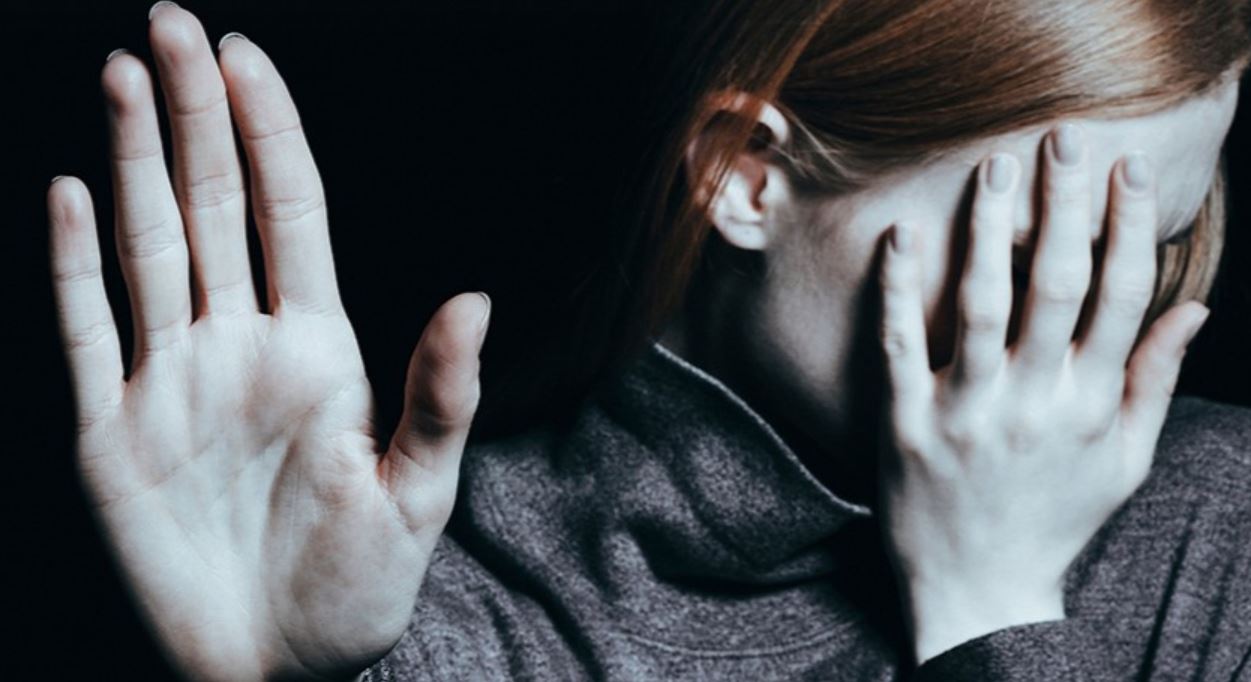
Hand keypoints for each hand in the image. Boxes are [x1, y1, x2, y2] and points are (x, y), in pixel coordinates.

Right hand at [47, 6, 488, 679]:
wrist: (276, 664)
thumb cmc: (355, 587)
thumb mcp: (419, 494)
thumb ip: (441, 397)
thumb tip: (476, 300)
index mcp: (318, 348)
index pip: (290, 213)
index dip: (268, 133)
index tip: (244, 56)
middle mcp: (239, 346)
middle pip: (214, 207)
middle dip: (192, 116)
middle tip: (170, 23)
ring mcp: (170, 381)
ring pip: (148, 247)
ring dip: (131, 162)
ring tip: (123, 76)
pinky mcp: (109, 431)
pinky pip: (84, 330)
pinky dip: (74, 265)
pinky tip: (71, 193)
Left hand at [874, 124, 1209, 664]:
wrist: (979, 588)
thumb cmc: (1055, 517)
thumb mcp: (1123, 461)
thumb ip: (1153, 381)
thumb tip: (1196, 306)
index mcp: (1092, 407)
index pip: (1120, 299)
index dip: (1127, 228)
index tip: (1126, 169)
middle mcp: (1034, 403)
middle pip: (1056, 285)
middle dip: (1064, 206)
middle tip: (1062, 137)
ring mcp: (968, 413)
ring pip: (980, 304)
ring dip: (988, 229)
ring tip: (994, 166)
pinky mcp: (907, 424)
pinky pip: (901, 345)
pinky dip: (899, 288)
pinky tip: (901, 234)